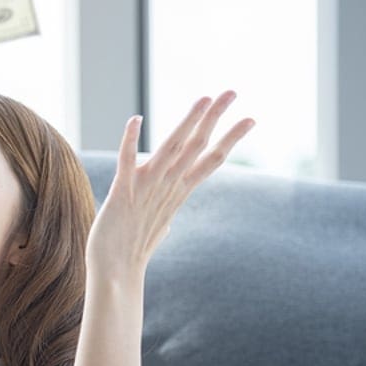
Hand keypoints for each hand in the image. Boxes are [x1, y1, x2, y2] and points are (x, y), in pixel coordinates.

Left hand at [86, 89, 255, 279]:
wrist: (115, 273)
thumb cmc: (132, 250)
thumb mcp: (156, 226)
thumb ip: (164, 216)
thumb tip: (168, 222)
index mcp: (177, 192)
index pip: (211, 160)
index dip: (230, 138)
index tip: (250, 118)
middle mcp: (167, 187)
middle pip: (197, 146)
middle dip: (215, 118)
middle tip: (233, 92)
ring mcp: (146, 189)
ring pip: (171, 148)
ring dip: (187, 122)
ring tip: (204, 98)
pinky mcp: (122, 194)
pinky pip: (127, 162)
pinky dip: (131, 141)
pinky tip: (135, 119)